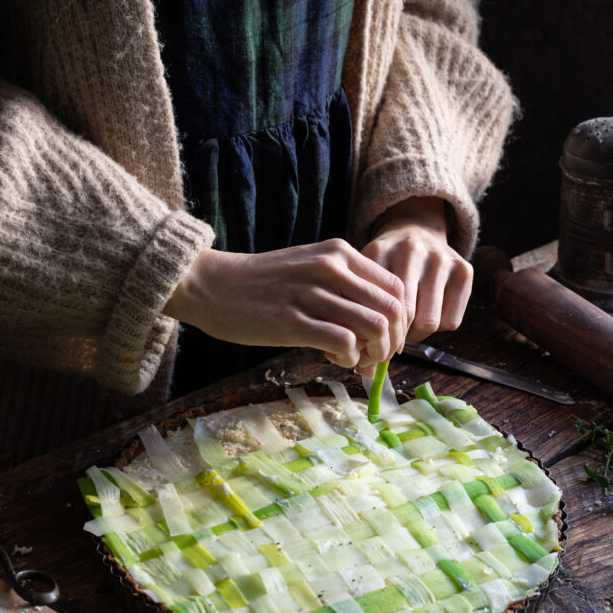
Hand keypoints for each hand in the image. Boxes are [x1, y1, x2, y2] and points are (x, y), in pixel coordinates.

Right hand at [165, 238, 405, 372]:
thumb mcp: (309, 269)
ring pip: (374, 327)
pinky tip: (334, 359)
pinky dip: (348, 358)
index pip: (396, 288)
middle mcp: (332, 269)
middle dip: (392, 342)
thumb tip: (374, 324)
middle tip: (374, 357)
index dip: (400, 321)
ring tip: (354, 359)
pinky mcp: (294, 321)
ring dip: (373, 353)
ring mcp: (313, 294)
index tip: (387, 339)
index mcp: (339, 253)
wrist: (211, 285)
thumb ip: (342, 288)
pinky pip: (345, 342)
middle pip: (392, 311)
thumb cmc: (261, 284)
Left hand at [360, 197, 472, 372]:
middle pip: (405, 318)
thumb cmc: (383, 266)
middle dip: (396, 338)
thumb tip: (364, 373)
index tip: (371, 346)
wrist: (413, 227)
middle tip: (390, 342)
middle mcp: (411, 250)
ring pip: (430, 323)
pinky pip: (451, 322)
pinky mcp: (465, 269)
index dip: (375, 335)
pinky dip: (440, 327)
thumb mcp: (363, 280)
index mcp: (379, 251)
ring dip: (417, 335)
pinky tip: (428, 314)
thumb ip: (358, 318)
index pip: (378, 309)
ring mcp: (441, 258)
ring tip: (408, 328)